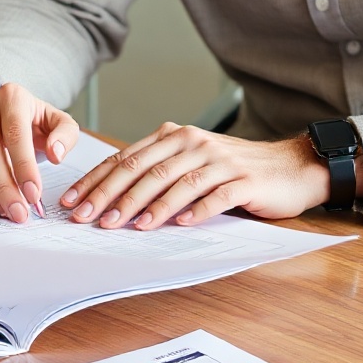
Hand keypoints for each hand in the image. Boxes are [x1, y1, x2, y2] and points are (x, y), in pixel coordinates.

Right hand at [0, 83, 78, 223]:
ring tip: (1, 210)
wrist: (3, 113)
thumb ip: (66, 135)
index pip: (15, 134)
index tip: (34, 195)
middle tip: (18, 214)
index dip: (24, 168)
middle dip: (4, 189)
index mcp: (11, 96)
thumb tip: (56, 154)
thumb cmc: (31, 122)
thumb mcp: (56, 122)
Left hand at [60, 122, 350, 230]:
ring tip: (126, 226)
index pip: (126, 158)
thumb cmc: (234, 169)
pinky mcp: (244, 180)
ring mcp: (219, 160)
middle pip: (144, 169)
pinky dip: (195, 209)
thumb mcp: (191, 162)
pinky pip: (215, 195)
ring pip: (174, 182)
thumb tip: (111, 195)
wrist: (290, 167)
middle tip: (88, 218)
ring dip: (147, 206)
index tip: (72, 201)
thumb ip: (158, 171)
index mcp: (174, 136)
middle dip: (111, 195)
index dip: (96, 180)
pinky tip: (179, 224)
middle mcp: (193, 143)